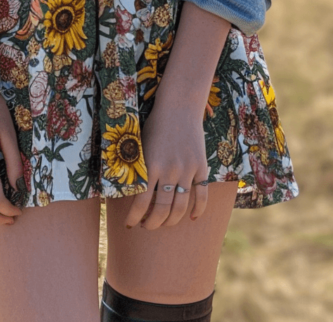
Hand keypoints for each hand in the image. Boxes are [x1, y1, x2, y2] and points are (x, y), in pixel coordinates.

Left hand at [124, 95, 207, 229]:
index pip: (141, 202)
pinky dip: (198, 209)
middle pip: (162, 209)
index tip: (130, 224)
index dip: (134, 217)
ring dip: (171, 221)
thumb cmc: (155, 124)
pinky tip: (191, 217)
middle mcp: (170, 170)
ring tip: (164, 223)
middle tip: (147, 226)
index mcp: (151, 165)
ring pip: (181, 207)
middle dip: (152, 223)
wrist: (179, 106)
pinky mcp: (201, 167)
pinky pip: (202, 194)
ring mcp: (188, 169)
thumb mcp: (141, 144)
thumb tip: (130, 193)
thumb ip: (138, 168)